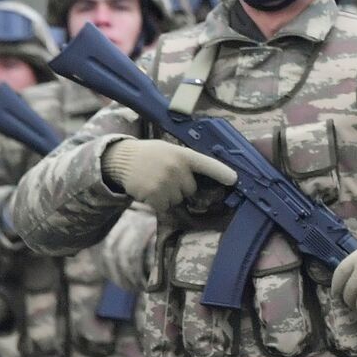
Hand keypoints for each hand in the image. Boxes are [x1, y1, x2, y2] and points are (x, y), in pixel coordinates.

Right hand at [101, 138, 235, 211]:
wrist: (121, 158)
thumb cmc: (150, 155)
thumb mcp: (170, 150)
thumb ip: (186, 161)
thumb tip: (202, 179)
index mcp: (184, 155)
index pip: (207, 164)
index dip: (222, 172)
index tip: (235, 179)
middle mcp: (177, 168)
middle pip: (190, 189)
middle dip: (181, 187)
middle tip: (165, 177)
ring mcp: (165, 181)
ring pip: (177, 199)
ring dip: (168, 196)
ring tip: (155, 182)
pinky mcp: (154, 194)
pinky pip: (164, 206)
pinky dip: (157, 203)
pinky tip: (148, 190)